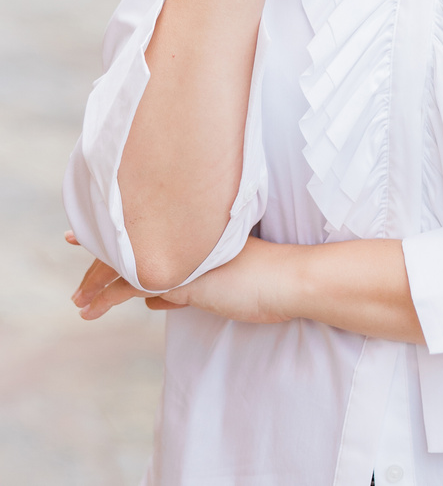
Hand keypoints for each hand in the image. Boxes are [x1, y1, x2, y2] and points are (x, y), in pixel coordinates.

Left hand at [69, 234, 298, 324]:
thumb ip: (185, 288)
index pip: (151, 225)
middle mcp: (184, 238)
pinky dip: (107, 296)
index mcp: (195, 234)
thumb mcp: (219, 280)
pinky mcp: (181, 277)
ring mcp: (182, 255)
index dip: (124, 224)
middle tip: (71, 237)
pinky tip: (91, 309)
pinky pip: (132, 286)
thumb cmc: (264, 278)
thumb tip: (154, 301)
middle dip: (99, 243)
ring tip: (79, 299)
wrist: (288, 279)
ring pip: (127, 262)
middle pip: (133, 237)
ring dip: (97, 280)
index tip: (101, 216)